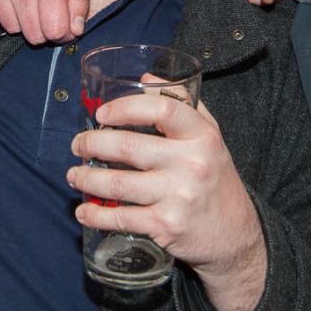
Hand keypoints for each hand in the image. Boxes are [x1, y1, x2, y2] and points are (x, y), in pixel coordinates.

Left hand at [68, 93, 266, 310]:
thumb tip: (146, 76)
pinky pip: (121, 217)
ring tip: (74, 175)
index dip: (125, 107)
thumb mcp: (210, 136)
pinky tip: (84, 211)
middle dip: (92, 144)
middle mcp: (192, 164)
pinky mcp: (167, 225)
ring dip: (87, 178)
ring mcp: (178, 196)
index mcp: (202, 136)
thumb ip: (182, 103)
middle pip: (128, 147)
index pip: (162, 109)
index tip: (101, 114)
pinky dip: (95, 215)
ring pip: (117, 183)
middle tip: (79, 145)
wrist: (236, 234)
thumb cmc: (216, 179)